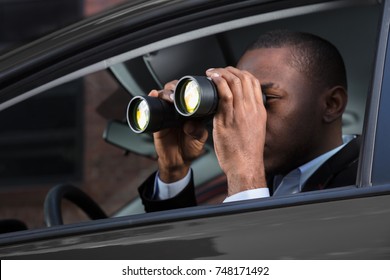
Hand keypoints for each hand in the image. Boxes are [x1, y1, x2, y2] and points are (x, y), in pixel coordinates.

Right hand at [149, 81, 207, 182]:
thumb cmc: (190, 149)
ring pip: (162, 96)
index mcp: (190, 111)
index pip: (189, 93)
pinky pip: (151, 107)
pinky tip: (151, 95)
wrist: (178, 161)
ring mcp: (166, 114)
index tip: (189, 88)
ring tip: (165, 96)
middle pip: (174, 91)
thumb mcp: (199, 140)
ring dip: (163, 92)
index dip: (188, 87)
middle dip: (174, 87)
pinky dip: (150, 98)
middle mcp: (178, 110)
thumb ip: (198, 132)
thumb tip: (190, 125)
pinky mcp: (156, 121)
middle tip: (176, 94)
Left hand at [206, 67, 266, 195]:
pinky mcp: (228, 119)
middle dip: (229, 70)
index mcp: (259, 110)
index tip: (230, 73)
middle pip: (244, 78)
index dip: (241, 73)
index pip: (254, 82)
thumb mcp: (255, 130)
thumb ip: (248, 117)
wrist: (246, 167)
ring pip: (235, 82)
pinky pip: (225, 94)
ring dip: (222, 72)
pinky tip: (212, 78)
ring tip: (212, 72)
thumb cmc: (247, 153)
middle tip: (217, 71)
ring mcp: (241, 113)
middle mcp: (252, 109)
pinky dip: (218, 82)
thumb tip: (238, 110)